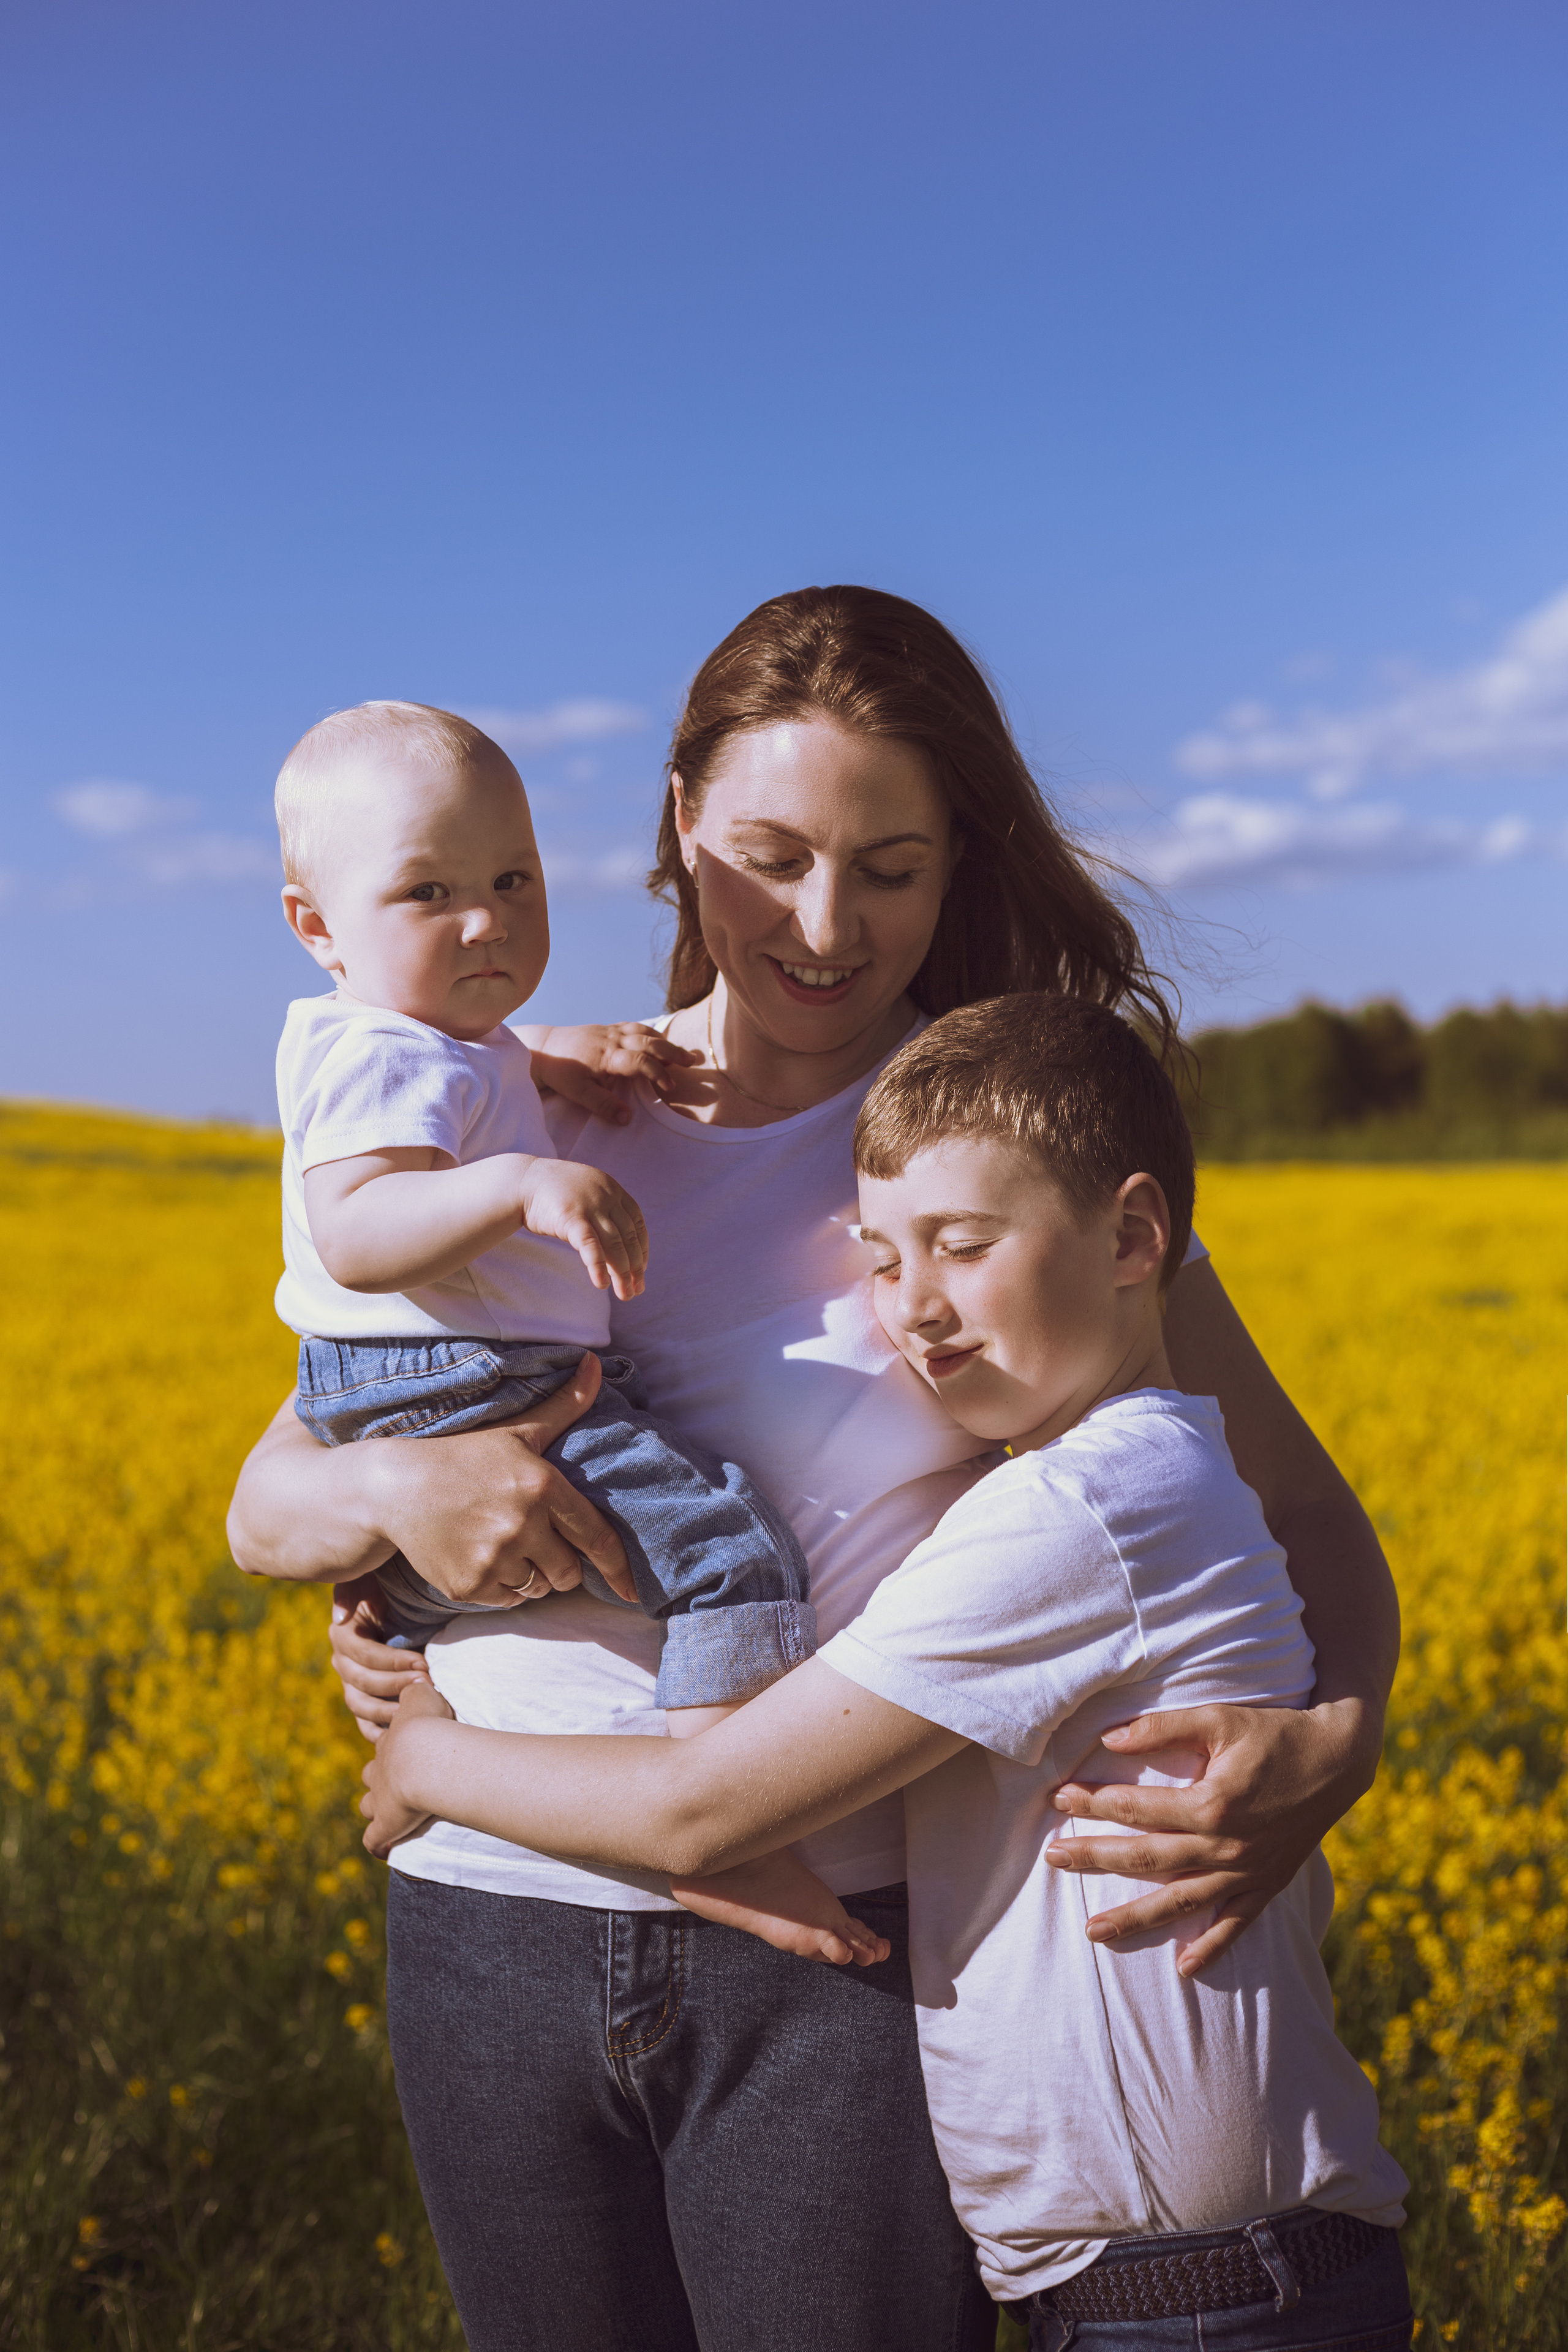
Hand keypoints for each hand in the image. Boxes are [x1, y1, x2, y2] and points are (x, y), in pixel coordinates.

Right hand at [331, 1575, 432, 1742]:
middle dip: (396, 1685)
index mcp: (343, 1636)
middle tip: (428, 1684)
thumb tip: (339, 1618)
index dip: (393, 1661)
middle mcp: (342, 1662)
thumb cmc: (386, 1588)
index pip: (365, 1655)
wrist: (399, 1604)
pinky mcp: (363, 1700)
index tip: (424, 1663)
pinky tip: (399, 1735)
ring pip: (361, 1706)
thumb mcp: (367, 1581)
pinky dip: (379, 1731)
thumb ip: (350, 1592)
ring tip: (419, 1708)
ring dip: (390, 1710)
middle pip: (363, 1683)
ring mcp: (350, 1684)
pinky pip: (364, 1723)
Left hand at [361, 1679, 455, 1854]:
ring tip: (394, 1817)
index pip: (387, 1744)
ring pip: (369, 1805)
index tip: (406, 1754)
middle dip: (381, 1780)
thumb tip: (419, 1677)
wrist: (422, 1754)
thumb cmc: (429, 1723)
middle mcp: (381, 1769)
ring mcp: (380, 1798)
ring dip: (378, 1810)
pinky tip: (384, 1849)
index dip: (396, 1749)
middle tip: (400, 1784)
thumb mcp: (424, 1694)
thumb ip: (420, 1688)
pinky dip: (378, 1844)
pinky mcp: (385, 1824)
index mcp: (391, 1741)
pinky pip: (374, 1839)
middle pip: (372, 1775)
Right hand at [362, 1350, 635, 1608]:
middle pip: (568, 1572)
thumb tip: (598, 1364)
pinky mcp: (470, 1585)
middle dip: (560, 1563)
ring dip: (531, 1576)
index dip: (617, 1567)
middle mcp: (522, 1525)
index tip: (632, 1591)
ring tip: (504, 1544)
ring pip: (538, 1588)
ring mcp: (494, 1558)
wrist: (396, 1488)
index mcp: (541, 1487)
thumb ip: (565, 1406)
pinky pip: (508, 1601)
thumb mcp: (516, 1431)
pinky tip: (482, 1557)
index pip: (595, 1537)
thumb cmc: (464, 1457)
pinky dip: (502, 1588)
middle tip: (534, 1541)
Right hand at [520, 1159, 648, 1299]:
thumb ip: (605, 1215)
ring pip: (614, 1245)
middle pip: (629, 1237)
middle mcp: (606, 1196)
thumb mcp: (587, 1197)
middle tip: (637, 1290)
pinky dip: (598, 1266)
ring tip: (625, 1295)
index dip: (642, 1249)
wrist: (523, 1182)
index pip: (637, 1224)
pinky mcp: (571, 1217)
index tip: (641, 1269)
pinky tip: (602, 1285)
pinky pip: (590, 1246)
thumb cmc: (555, 1194)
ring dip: (622, 1274)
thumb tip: (621, 1249)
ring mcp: (589, 1206)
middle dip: (635, 1267)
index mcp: (613, 1189)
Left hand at [525, 1024, 703, 1125]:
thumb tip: (628, 1119)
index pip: (640, 1061)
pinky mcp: (608, 1029)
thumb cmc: (561, 1072)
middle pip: (649, 1042)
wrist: (543, 1048)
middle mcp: (613, 1040)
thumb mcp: (579, 1093)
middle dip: (672, 1052)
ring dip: (665, 1042)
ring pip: (644, 1032)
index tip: (670, 1086)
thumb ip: (604, 1105)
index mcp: (608, 1056)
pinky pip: (635, 1027)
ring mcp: (611, 1032)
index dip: (658, 1073)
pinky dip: (650, 1034)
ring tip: (682, 1054)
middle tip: (692, 1061)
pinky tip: (659, 1042)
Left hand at [1045, 1698, 1377, 1975]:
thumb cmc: (1276, 1732)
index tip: (1058, 1797)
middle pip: (1147, 1859)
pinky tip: (1183, 1970)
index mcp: (1211, 1803)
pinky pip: (1236, 1925)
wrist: (1339, 1759)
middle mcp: (1226, 1846)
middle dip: (1094, 1858)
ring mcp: (1247, 1872)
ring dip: (1135, 1919)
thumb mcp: (1219, 1718)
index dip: (1093, 1801)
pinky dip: (1211, 1949)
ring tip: (1092, 1931)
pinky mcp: (1268, 1885)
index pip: (1136, 1807)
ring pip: (1181, 1904)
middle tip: (1052, 1859)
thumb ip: (1163, 1728)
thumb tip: (1108, 1738)